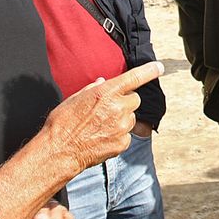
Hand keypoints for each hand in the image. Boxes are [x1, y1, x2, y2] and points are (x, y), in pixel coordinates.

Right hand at [45, 62, 160, 173]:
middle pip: (135, 99)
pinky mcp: (122, 143)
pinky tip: (102, 138)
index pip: (134, 78)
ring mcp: (121, 127)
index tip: (159, 67)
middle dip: (125, 102)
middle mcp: (118, 108)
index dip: (149, 71)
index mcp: (106, 92)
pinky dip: (118, 136)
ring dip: (121, 119)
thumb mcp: (75, 98)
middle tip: (108, 109)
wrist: (59, 151)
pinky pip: (126, 135)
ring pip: (131, 118)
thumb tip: (103, 82)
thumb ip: (93, 88)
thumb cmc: (63, 123)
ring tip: (101, 126)